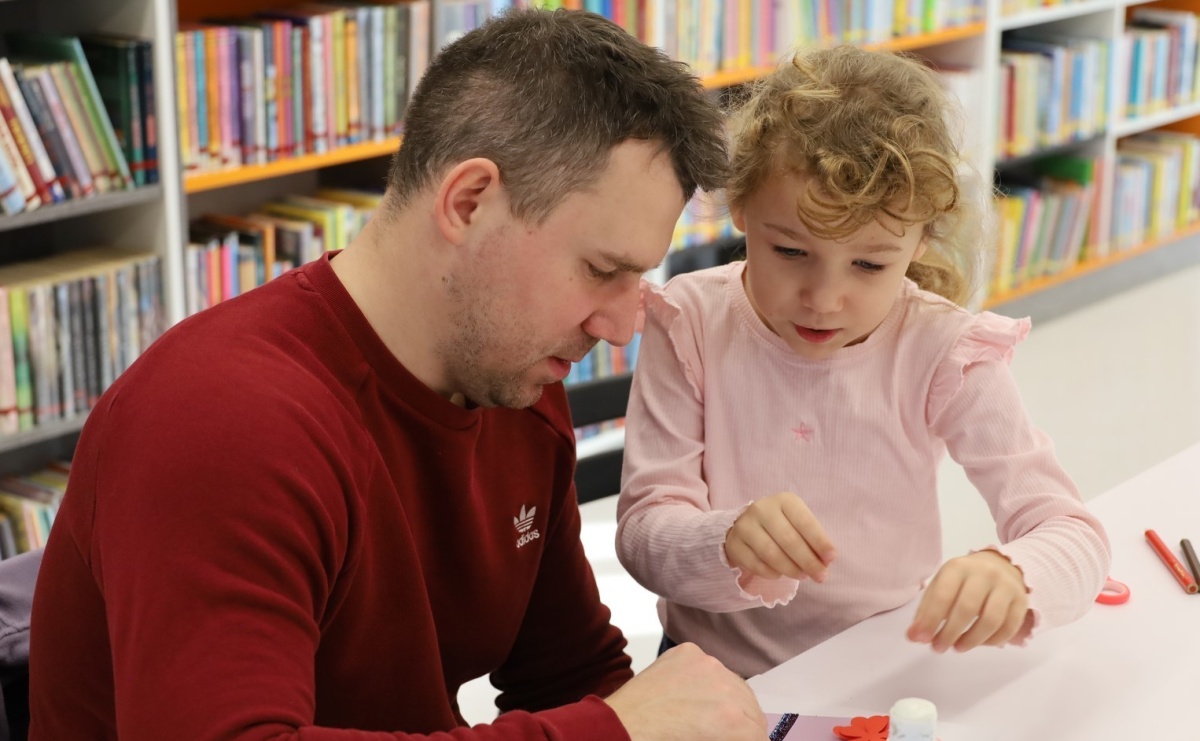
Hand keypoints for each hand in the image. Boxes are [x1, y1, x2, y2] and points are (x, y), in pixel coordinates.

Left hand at [604, 642, 765, 740]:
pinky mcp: (688, 652)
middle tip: (718, 733)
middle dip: (741, 726)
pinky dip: (703, 680)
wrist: (617, 731)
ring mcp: (708, 665)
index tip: (735, 739)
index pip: (760, 736)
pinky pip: (709, 667)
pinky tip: (684, 696)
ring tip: (701, 716)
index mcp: (735, 725)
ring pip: (734, 687)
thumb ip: (731, 737)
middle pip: (753, 711)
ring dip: (725, 701)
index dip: (747, 740)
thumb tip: (739, 732)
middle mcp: (728, 689)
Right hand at [723, 492, 835, 581]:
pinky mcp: (734, 544)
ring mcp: (745, 526)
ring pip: (771, 554)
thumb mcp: (798, 524)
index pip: (805, 522)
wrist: (747, 525)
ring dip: (791, 569)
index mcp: (784, 500)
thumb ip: (812, 540)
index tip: (832, 559)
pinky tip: (780, 574)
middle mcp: (762, 509)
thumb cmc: (782, 525)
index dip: (820, 541)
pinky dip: (771, 573)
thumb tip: (826, 562)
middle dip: (808, 561)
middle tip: (821, 576)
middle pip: (788, 540)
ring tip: (802, 576)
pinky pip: (756, 565)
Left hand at [906, 549, 1029, 652]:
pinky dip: (993, 641)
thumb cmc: (962, 581)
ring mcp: (1006, 586)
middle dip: (950, 633)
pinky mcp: (1022, 601)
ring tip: (958, 647)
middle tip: (938, 648)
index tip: (921, 639)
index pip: (943, 595)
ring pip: (991, 620)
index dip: (931, 620)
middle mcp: (984, 573)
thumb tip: (914, 636)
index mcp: (958, 567)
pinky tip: (979, 643)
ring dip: (972, 640)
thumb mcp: (941, 586)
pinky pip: (1009, 628)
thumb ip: (926, 611)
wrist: (999, 566)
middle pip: (967, 608)